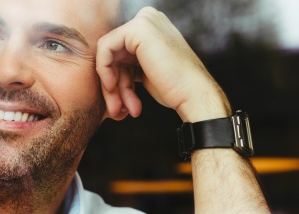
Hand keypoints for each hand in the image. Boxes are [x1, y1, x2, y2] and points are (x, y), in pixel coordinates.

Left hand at [96, 7, 230, 121]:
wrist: (193, 94)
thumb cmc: (175, 88)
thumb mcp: (147, 70)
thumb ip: (128, 62)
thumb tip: (104, 69)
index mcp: (151, 26)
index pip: (119, 50)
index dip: (117, 78)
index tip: (122, 102)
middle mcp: (148, 18)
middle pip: (113, 52)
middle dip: (114, 84)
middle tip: (117, 110)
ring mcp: (145, 20)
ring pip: (108, 53)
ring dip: (112, 85)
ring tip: (121, 108)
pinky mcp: (138, 28)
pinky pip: (105, 48)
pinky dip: (105, 71)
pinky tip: (114, 89)